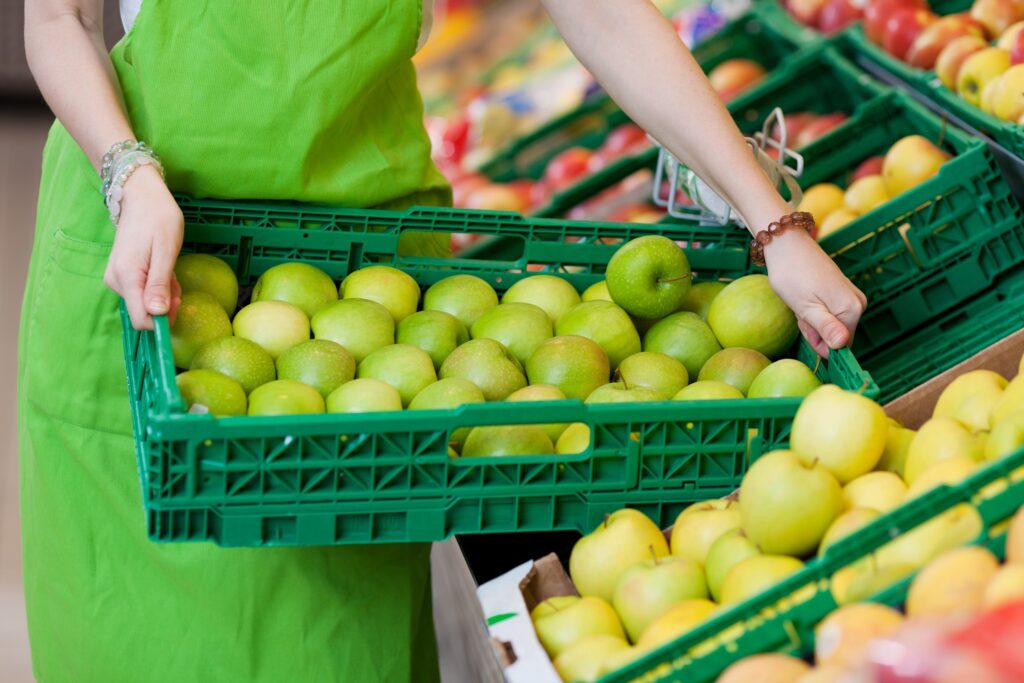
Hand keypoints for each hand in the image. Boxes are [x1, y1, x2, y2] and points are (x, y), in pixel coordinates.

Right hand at [103, 165, 183, 330]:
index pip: (141, 319)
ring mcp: (117, 279)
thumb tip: (156, 314)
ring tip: (170, 269)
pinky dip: (158, 286)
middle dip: (166, 303)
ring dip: (164, 292)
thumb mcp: (166, 251)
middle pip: (145, 312)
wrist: (141, 197)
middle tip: (176, 280)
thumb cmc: (158, 219)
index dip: (163, 320)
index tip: (178, 303)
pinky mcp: (122, 276)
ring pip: (146, 302)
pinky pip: (143, 292)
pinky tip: (163, 269)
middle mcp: (117, 282)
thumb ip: (160, 284)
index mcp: (127, 277)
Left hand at [764, 229, 866, 357]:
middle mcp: (858, 303)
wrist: (786, 244)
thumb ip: (825, 328)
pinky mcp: (841, 290)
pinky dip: (812, 310)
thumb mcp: (806, 308)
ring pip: (829, 323)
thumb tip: (842, 344)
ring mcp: (850, 295)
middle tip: (800, 310)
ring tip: (801, 301)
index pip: (840, 345)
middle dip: (813, 329)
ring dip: (810, 319)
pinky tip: (804, 297)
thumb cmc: (792, 276)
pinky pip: (828, 311)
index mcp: (853, 309)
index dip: (818, 341)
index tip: (804, 323)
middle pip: (835, 335)